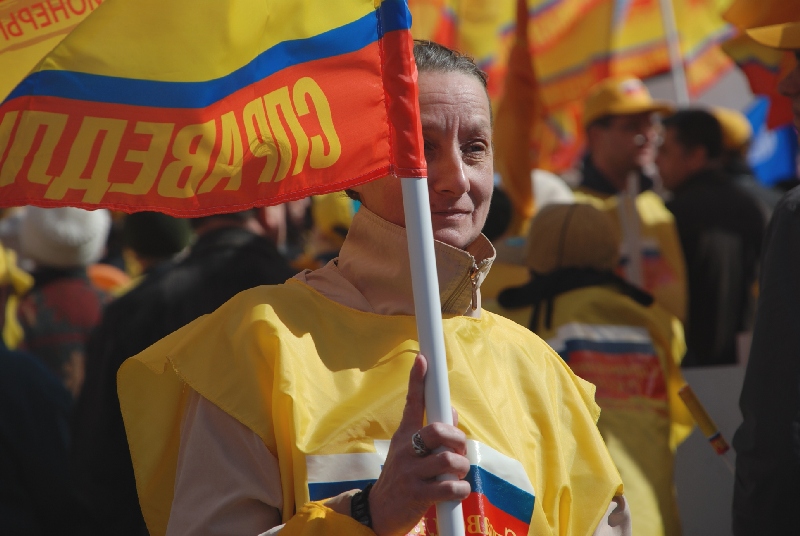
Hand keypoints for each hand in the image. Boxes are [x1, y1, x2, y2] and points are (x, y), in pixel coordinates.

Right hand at [368, 354, 470, 535]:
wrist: (378, 512)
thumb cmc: (402, 477)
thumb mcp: (410, 452)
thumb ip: (430, 432)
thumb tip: (452, 411)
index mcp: (404, 436)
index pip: (412, 403)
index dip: (417, 380)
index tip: (423, 360)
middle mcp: (405, 450)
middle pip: (437, 430)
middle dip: (458, 438)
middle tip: (459, 449)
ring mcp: (410, 472)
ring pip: (448, 460)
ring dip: (461, 467)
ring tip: (458, 474)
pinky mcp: (416, 495)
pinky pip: (449, 487)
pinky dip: (460, 489)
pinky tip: (456, 491)